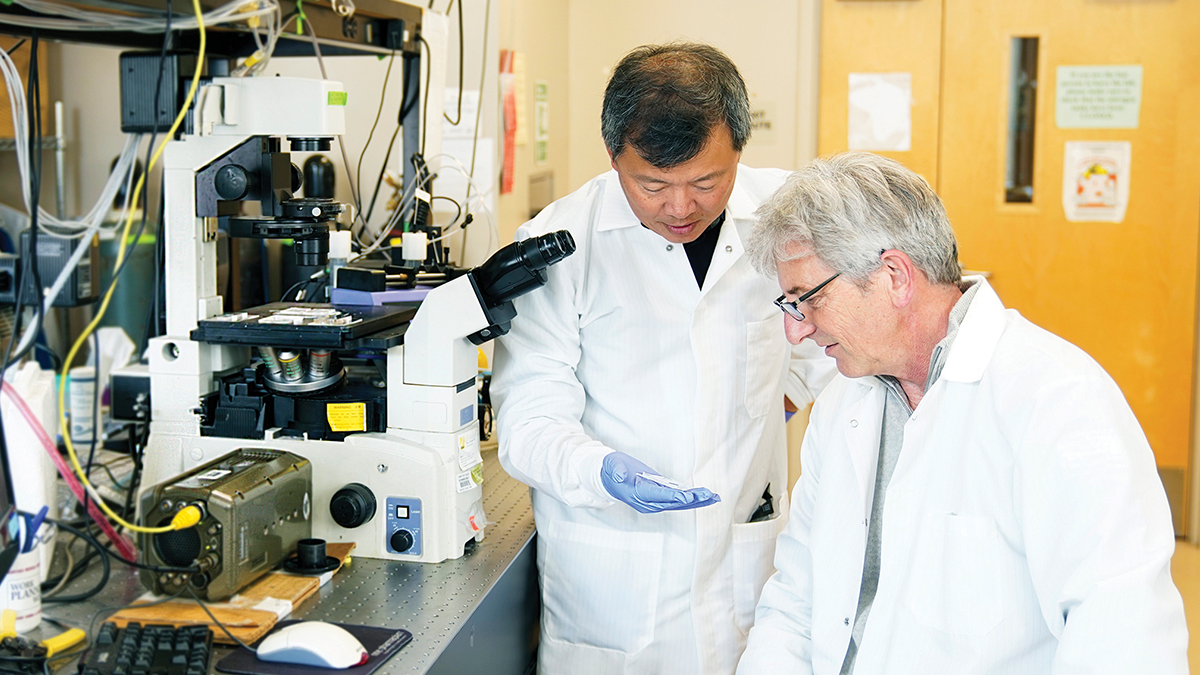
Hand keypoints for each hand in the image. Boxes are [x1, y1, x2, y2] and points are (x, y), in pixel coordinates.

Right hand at [600, 452, 720, 513]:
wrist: (608, 479)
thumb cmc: (611, 470)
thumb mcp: (612, 465)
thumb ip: (616, 470)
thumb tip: (620, 476)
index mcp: (637, 494)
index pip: (657, 496)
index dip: (673, 496)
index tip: (687, 497)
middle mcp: (647, 502)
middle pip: (672, 502)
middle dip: (691, 499)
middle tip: (708, 495)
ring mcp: (654, 501)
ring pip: (678, 504)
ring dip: (696, 501)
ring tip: (713, 497)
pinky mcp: (659, 497)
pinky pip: (677, 501)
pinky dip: (692, 499)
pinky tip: (705, 497)